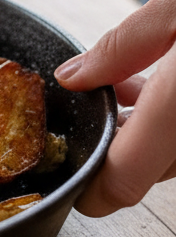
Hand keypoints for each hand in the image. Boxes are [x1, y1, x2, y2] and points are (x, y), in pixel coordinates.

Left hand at [55, 0, 175, 214]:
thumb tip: (74, 76)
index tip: (70, 187)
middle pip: (149, 167)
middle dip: (114, 147)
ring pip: (170, 151)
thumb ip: (127, 44)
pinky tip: (154, 84)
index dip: (90, 193)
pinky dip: (165, 119)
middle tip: (85, 111)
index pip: (125, 182)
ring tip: (122, 86)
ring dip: (142, 132)